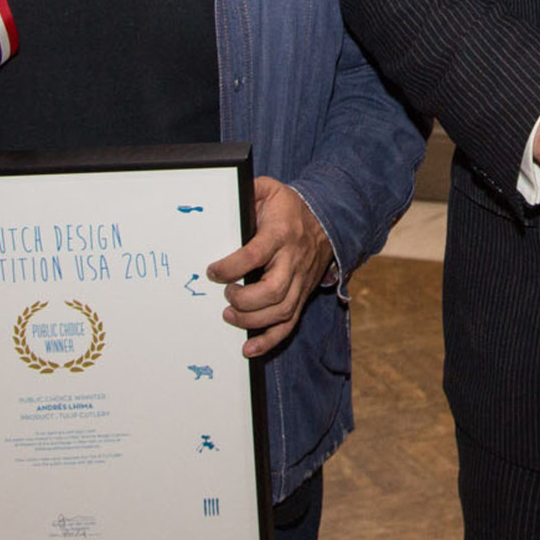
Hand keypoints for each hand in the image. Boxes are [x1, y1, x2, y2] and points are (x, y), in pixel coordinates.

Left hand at [208, 178, 333, 357]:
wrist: (327, 219)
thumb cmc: (289, 208)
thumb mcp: (269, 190)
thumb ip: (248, 191)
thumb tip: (223, 199)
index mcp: (281, 234)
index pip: (255, 254)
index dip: (231, 266)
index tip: (212, 271)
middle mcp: (293, 261)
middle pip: (273, 290)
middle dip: (244, 300)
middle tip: (226, 295)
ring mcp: (300, 281)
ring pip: (281, 311)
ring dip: (252, 321)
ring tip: (229, 316)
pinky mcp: (302, 295)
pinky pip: (289, 324)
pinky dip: (269, 341)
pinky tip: (249, 349)